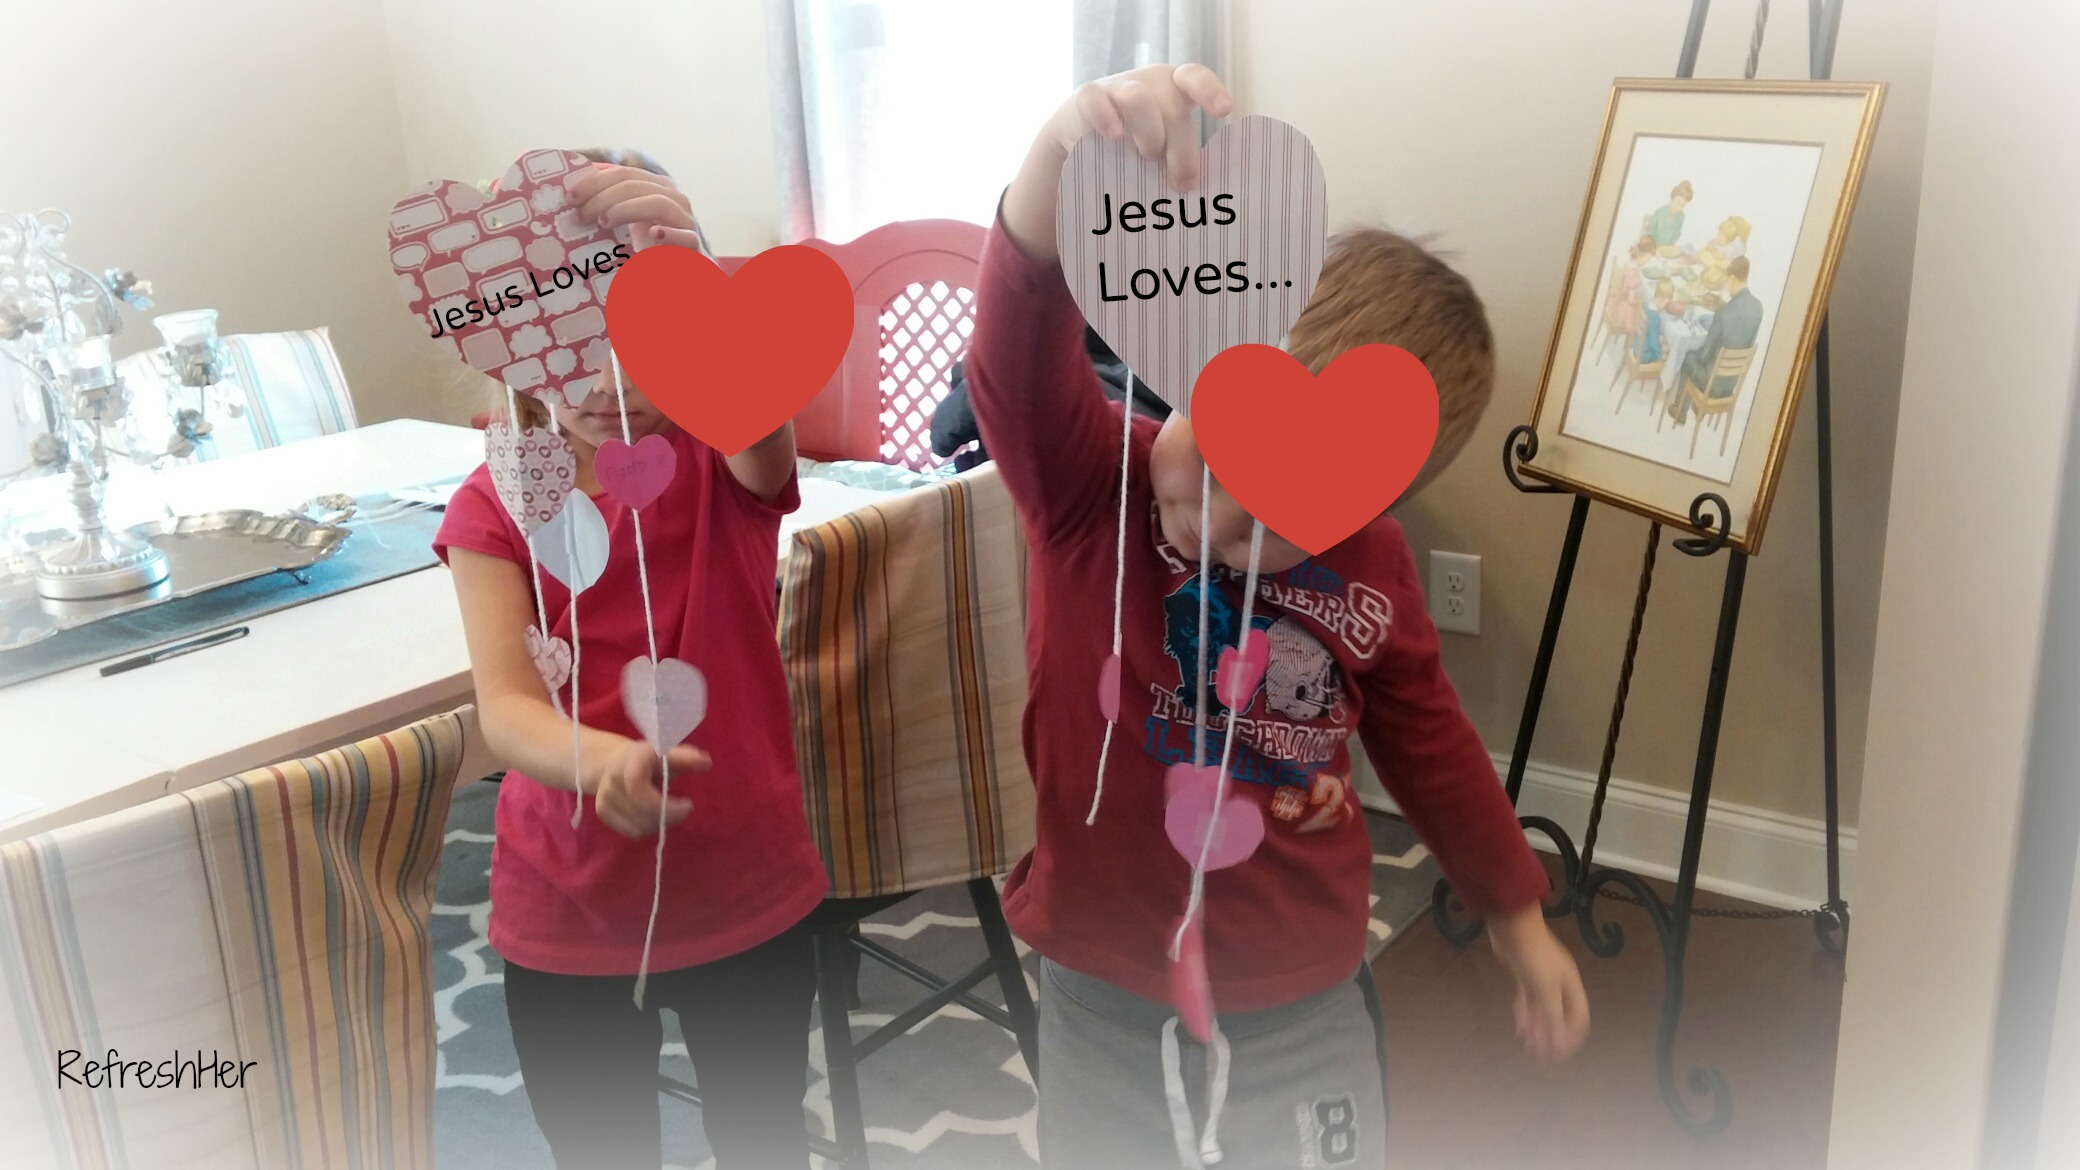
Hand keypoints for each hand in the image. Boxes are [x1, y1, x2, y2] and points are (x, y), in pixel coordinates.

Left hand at [565, 163, 703, 251]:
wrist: (684, 274)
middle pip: (634, 185)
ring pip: (658, 203)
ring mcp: (685, 220)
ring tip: (604, 222)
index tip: (570, 196)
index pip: (622, 173)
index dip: (594, 181)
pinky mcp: (694, 244)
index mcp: (656, 186)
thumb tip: (571, 192)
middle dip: (602, 196)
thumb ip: (609, 204)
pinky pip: (685, 236)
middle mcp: (673, 197)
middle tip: (580, 215)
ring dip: (626, 209)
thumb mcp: (628, 222)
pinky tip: (654, 235)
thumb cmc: (652, 247)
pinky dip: (669, 234)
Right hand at [587, 735, 708, 838]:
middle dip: (668, 815)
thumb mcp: (666, 752)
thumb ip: (685, 758)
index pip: (637, 788)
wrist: (611, 762)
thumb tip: (706, 763)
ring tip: (665, 809)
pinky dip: (648, 828)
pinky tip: (652, 815)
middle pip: (643, 812)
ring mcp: (604, 798)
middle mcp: (613, 780)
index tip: (689, 805)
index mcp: (631, 760)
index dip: (664, 804)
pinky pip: (632, 832)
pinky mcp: (602, 813)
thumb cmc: (648, 758)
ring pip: (639, 826)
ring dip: (659, 823)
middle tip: (681, 809)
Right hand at [1045, 62, 1231, 186]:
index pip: (1195, 78)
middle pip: (1173, 108)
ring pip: (1138, 100)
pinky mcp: (1087, 97)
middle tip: (1182, 184)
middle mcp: (1149, 83)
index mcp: (1175, 89)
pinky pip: (1096, 101)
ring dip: (1149, 136)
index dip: (1210, 92)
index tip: (1224, 111)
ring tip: (1146, 159)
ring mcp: (1117, 86)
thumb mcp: (1163, 144)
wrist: (1083, 136)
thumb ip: (1180, 156)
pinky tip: (1113, 138)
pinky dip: (1106, 119)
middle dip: (1182, 150)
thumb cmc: (1135, 144)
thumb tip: (1195, 187)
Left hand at [1488, 906, 1589, 1063]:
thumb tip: (1558, 1045)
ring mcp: (1542, 980)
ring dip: (1537, 1028)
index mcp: (1571, 987)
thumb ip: (1552, 1017)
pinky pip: (1529, 1001)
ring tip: (1528, 1046)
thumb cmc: (1533, 957)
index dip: (1571, 1037)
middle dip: (1551, 1036)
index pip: (1579, 1018)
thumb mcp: (1545, 989)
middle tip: (1540, 1055)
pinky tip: (1520, 1028)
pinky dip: (1526, 1015)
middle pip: (1559, 1016)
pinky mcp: (1525, 976)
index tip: (1559, 1055)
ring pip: (1542, 1010)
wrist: (1512, 927)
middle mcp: (1560, 985)